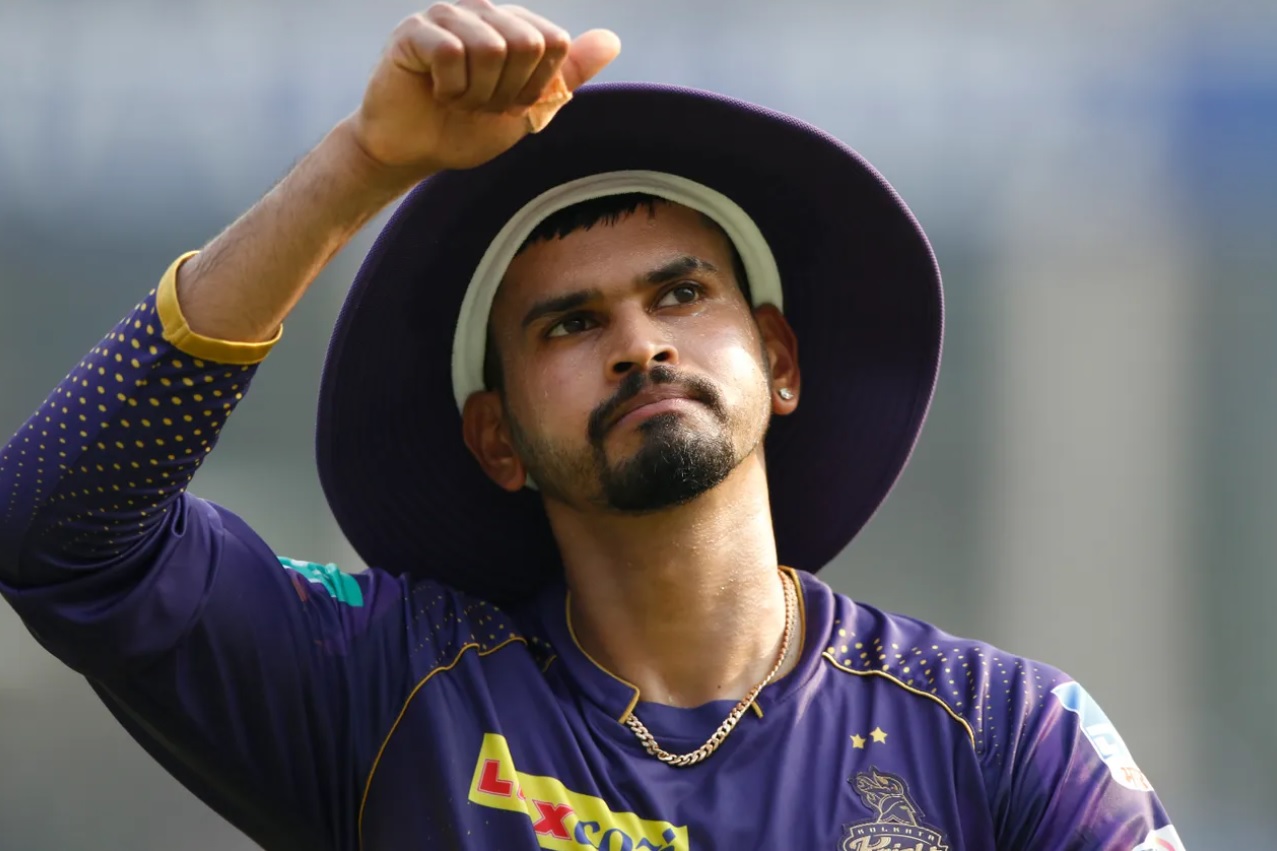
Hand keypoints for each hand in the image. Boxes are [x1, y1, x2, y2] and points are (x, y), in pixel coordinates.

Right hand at [347, 1, 620, 175]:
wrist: (414, 152)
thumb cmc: (466, 129)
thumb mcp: (528, 107)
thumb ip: (568, 73)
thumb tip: (613, 40)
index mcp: (512, 25)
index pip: (555, 42)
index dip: (537, 85)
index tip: (509, 103)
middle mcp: (482, 12)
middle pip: (527, 43)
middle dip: (507, 91)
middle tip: (479, 105)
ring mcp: (447, 16)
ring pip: (490, 48)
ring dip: (476, 93)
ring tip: (457, 100)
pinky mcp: (414, 30)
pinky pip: (450, 53)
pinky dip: (449, 87)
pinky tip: (436, 93)